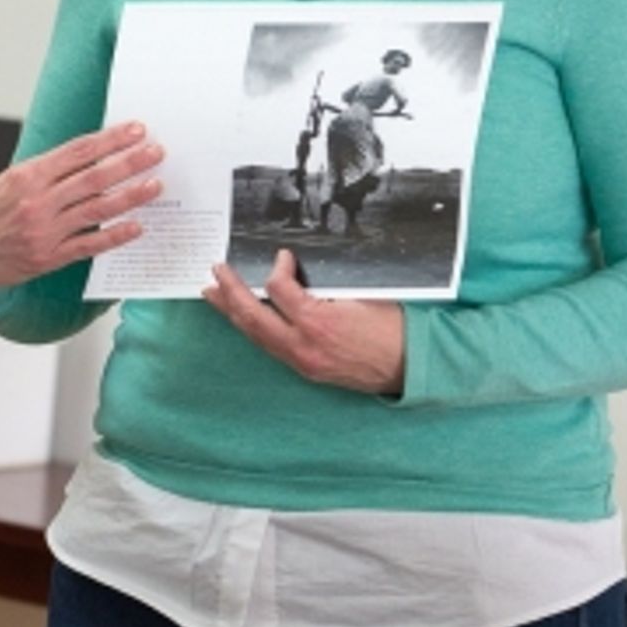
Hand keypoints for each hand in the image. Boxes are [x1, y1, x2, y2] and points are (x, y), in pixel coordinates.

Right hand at [0, 122, 163, 285]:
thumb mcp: (8, 180)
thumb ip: (47, 171)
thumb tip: (91, 157)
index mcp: (27, 175)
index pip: (78, 151)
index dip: (111, 139)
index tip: (137, 130)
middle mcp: (37, 201)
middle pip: (94, 177)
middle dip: (130, 163)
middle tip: (156, 153)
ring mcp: (44, 230)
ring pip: (97, 209)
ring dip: (131, 196)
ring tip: (155, 186)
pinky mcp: (48, 256)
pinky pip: (89, 244)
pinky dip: (115, 235)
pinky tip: (136, 226)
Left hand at [203, 250, 405, 395]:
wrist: (412, 367)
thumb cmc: (395, 329)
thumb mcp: (364, 294)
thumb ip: (326, 285)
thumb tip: (300, 271)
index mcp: (318, 323)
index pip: (279, 289)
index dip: (278, 268)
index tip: (283, 256)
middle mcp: (304, 346)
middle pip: (252, 316)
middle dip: (230, 292)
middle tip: (217, 271)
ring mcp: (303, 361)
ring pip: (256, 336)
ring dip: (232, 313)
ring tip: (214, 295)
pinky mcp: (307, 369)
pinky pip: (270, 348)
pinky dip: (252, 330)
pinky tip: (244, 320)